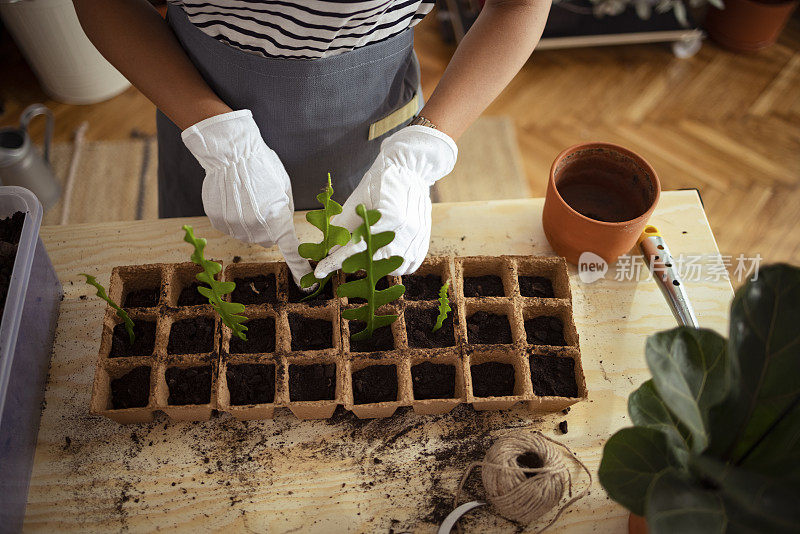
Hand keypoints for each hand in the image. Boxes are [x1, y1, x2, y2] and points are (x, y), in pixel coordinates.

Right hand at [182, 110, 311, 284]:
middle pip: (266, 239)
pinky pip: (230, 226)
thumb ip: (284, 213)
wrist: (231, 153)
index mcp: (278, 221)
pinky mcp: (218, 221)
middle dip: (268, 226)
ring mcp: (234, 227)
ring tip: (246, 196)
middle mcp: (256, 230)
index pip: (291, 251)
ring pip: (246, 233)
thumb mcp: (284, 189)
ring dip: (248, 221)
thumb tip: (280, 225)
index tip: (306, 283)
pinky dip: (232, 216)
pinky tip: (232, 198)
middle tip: (263, 203)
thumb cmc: (262, 167)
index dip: (299, 268)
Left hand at [314, 126, 457, 279]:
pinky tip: (383, 256)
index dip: (336, 262)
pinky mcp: (423, 242)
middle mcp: (406, 231)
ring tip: (365, 254)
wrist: (411, 169)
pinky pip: (408, 266)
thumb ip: (344, 225)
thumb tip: (329, 248)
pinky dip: (393, 266)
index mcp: (389, 217)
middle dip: (355, 263)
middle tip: (342, 259)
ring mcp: (418, 238)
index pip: (356, 248)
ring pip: (393, 268)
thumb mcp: (358, 199)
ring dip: (376, 266)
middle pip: (375, 262)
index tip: (319, 271)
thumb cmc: (381, 180)